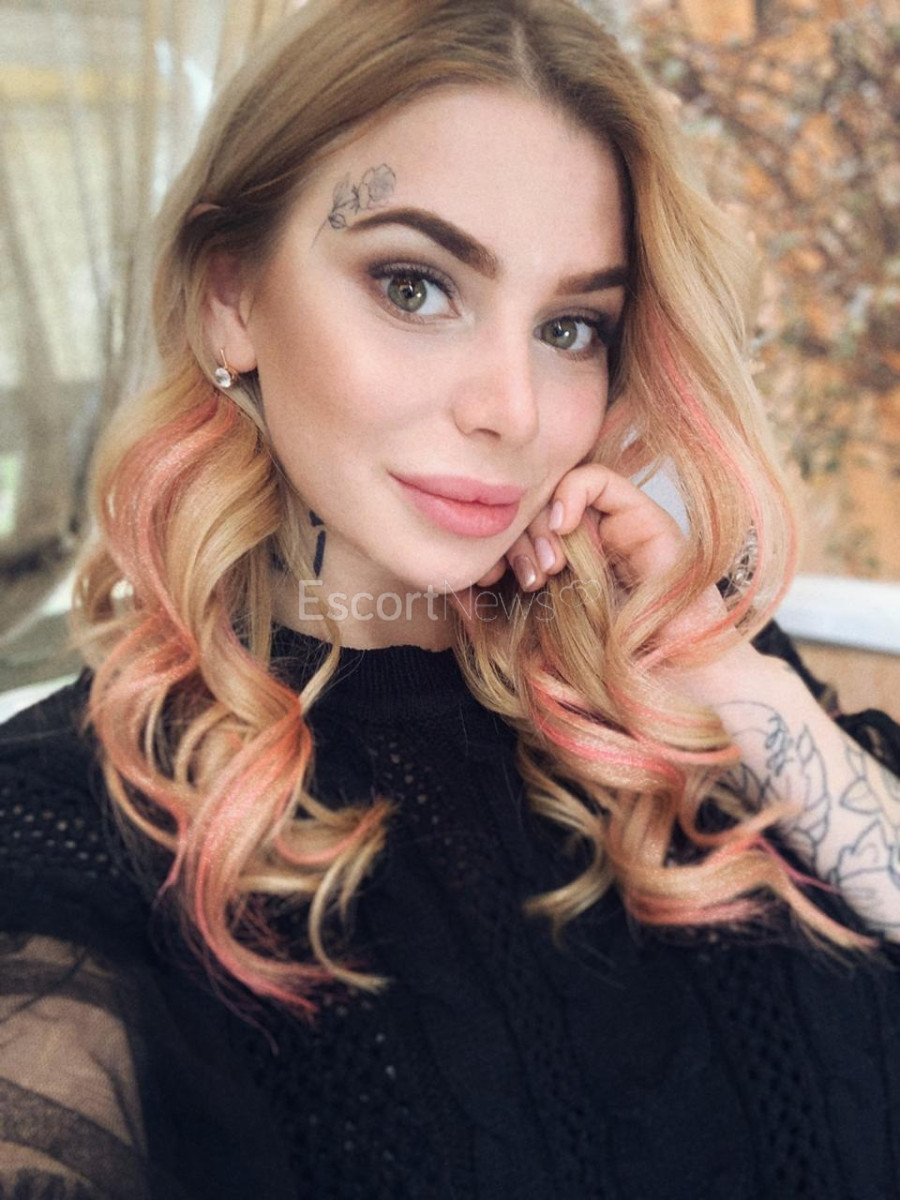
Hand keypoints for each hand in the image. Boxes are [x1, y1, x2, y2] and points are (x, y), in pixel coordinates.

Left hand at [472, 463, 738, 655]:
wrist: (666, 689)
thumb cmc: (605, 679)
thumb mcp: (529, 647)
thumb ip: (493, 620)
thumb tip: (454, 595)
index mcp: (565, 575)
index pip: (521, 535)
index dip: (500, 547)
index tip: (489, 580)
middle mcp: (590, 547)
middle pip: (537, 511)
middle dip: (517, 536)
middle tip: (519, 576)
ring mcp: (618, 532)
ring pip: (563, 492)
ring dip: (542, 519)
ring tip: (545, 565)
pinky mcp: (647, 521)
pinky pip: (600, 480)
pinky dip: (571, 492)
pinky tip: (560, 527)